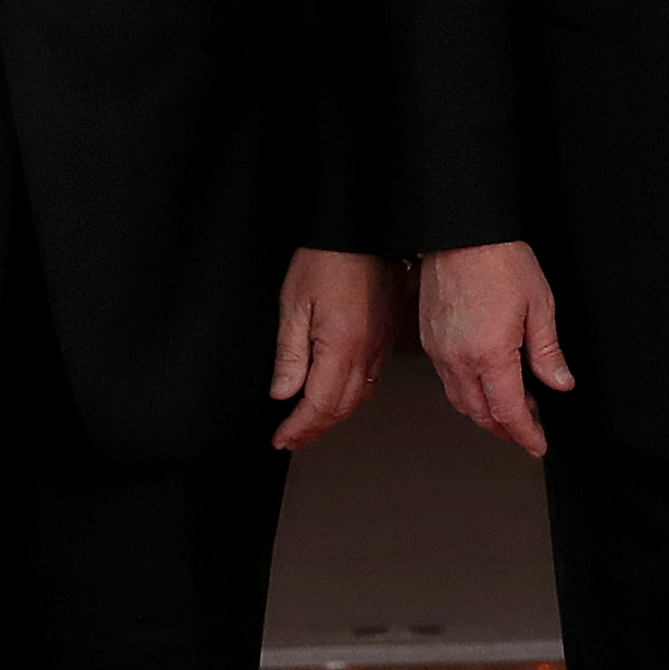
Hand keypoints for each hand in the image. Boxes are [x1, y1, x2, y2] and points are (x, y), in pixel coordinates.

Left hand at [269, 248, 395, 449]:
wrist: (362, 230)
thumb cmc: (328, 257)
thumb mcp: (293, 304)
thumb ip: (289, 354)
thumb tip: (283, 392)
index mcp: (343, 346)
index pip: (320, 405)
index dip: (299, 427)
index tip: (282, 438)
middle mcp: (368, 352)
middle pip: (341, 408)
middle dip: (314, 429)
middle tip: (291, 438)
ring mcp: (381, 345)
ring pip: (358, 398)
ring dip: (332, 417)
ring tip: (309, 424)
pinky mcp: (386, 336)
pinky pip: (370, 380)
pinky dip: (349, 397)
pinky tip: (335, 396)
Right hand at [420, 240, 572, 458]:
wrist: (461, 232)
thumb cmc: (500, 260)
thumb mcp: (540, 306)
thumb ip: (548, 353)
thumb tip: (560, 383)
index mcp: (491, 355)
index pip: (509, 412)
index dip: (525, 434)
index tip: (537, 444)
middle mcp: (459, 359)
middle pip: (481, 414)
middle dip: (505, 429)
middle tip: (527, 430)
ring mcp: (440, 351)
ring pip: (461, 401)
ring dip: (485, 414)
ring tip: (510, 410)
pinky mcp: (430, 340)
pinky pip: (447, 381)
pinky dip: (467, 393)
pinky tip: (485, 383)